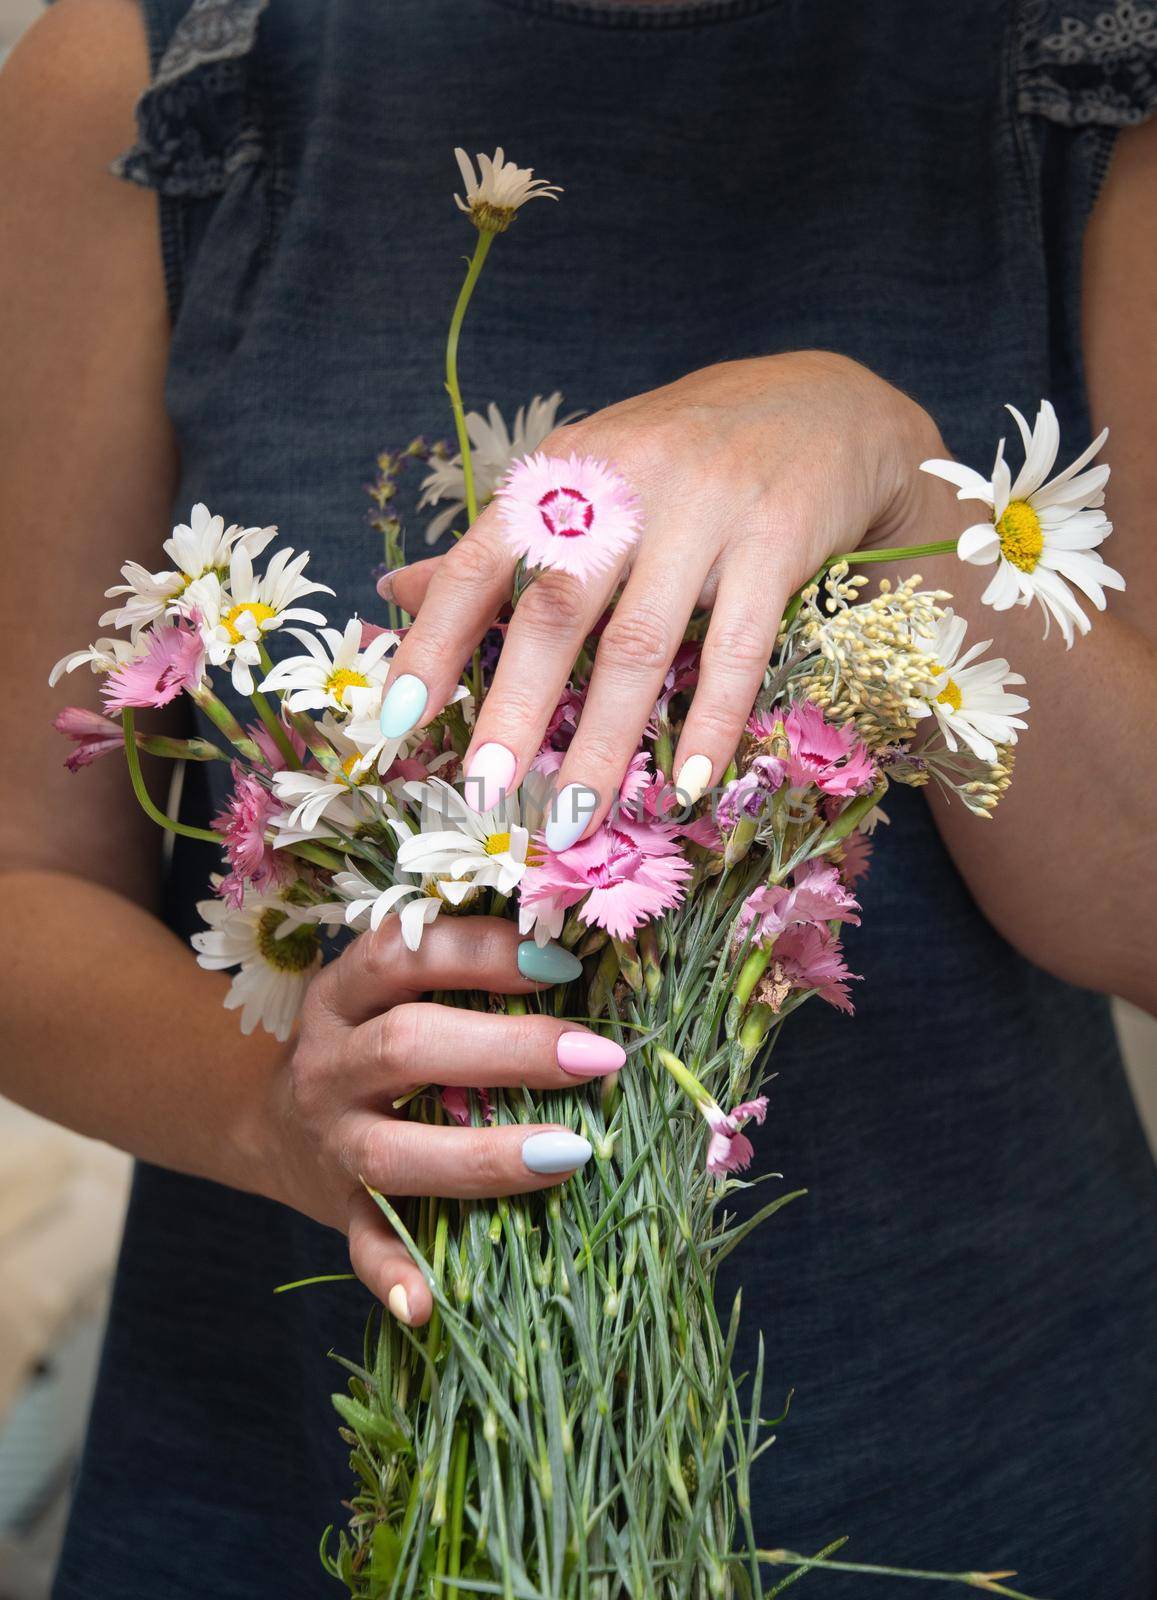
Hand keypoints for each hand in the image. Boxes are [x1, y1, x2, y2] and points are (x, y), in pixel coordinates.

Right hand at [252, 917, 621, 1324]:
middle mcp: (330, 1064)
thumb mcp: (396, 994)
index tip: (562, 964)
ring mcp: (331, 1143)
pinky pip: (361, 1246)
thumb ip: (467, 978)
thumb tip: (583, 963)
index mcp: (345, 995)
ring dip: (484, 1155)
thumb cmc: (373, 1040)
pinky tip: (430, 1302)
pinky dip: (392, 1276)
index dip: (481, 953)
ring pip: (393, 1151)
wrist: (271, 1125)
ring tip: (572, 1153)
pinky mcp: (339, 1212)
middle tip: (596, 1056)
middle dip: (509, 1049)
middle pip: (407, 1046)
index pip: (403, 955)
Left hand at [380, 351, 940, 834]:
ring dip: (605, 740)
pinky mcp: (776, 540)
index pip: (481, 560)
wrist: (825, 405)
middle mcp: (626, 482)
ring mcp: (705, 509)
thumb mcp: (587, 477)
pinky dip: (712, 722)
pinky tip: (689, 783)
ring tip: (575, 816)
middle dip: (516, 705)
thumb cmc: (685, 456)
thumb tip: (397, 590)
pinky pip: (738, 649)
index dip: (435, 641)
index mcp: (566, 469)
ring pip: (642, 643)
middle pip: (558, 608)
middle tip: (485, 788)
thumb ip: (502, 541)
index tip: (397, 720)